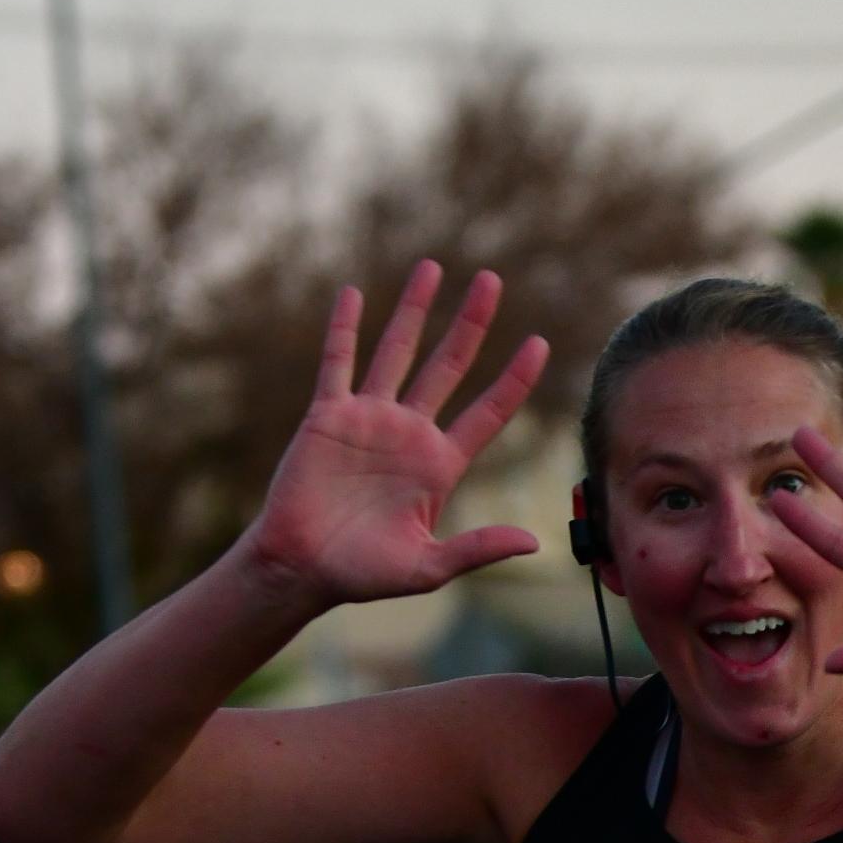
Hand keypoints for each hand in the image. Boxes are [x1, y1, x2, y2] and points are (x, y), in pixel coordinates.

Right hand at [246, 261, 549, 610]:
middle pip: (449, 365)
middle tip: (491, 280)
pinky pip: (338, 362)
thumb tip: (532, 543)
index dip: (514, 379)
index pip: (488, 412)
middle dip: (471, 323)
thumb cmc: (364, 575)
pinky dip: (344, 327)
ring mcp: (369, 419)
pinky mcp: (327, 415)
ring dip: (414, 309)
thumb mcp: (428, 567)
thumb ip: (476, 549)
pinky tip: (354, 293)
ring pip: (397, 350)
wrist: (302, 568)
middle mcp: (410, 433)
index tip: (539, 343)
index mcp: (440, 465)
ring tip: (433, 267)